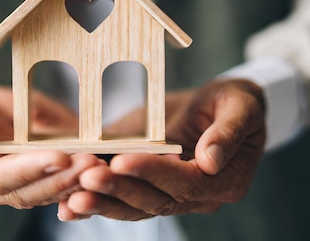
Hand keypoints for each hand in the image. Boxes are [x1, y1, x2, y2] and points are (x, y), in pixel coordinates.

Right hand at [0, 67, 100, 209]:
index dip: (27, 170)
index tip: (58, 156)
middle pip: (20, 191)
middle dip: (57, 178)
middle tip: (90, 162)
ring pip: (37, 192)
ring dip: (69, 181)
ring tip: (97, 164)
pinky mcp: (15, 176)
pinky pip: (44, 183)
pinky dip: (68, 177)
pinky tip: (92, 167)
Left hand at [58, 79, 265, 220]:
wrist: (221, 106)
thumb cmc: (235, 102)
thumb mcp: (241, 106)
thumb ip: (229, 132)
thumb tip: (209, 160)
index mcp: (223, 183)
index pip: (185, 184)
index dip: (154, 173)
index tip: (124, 161)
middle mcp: (195, 197)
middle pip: (154, 201)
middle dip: (119, 190)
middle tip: (87, 178)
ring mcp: (169, 194)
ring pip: (134, 207)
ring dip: (103, 203)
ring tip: (72, 198)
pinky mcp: (147, 185)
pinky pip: (122, 200)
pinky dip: (96, 204)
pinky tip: (68, 207)